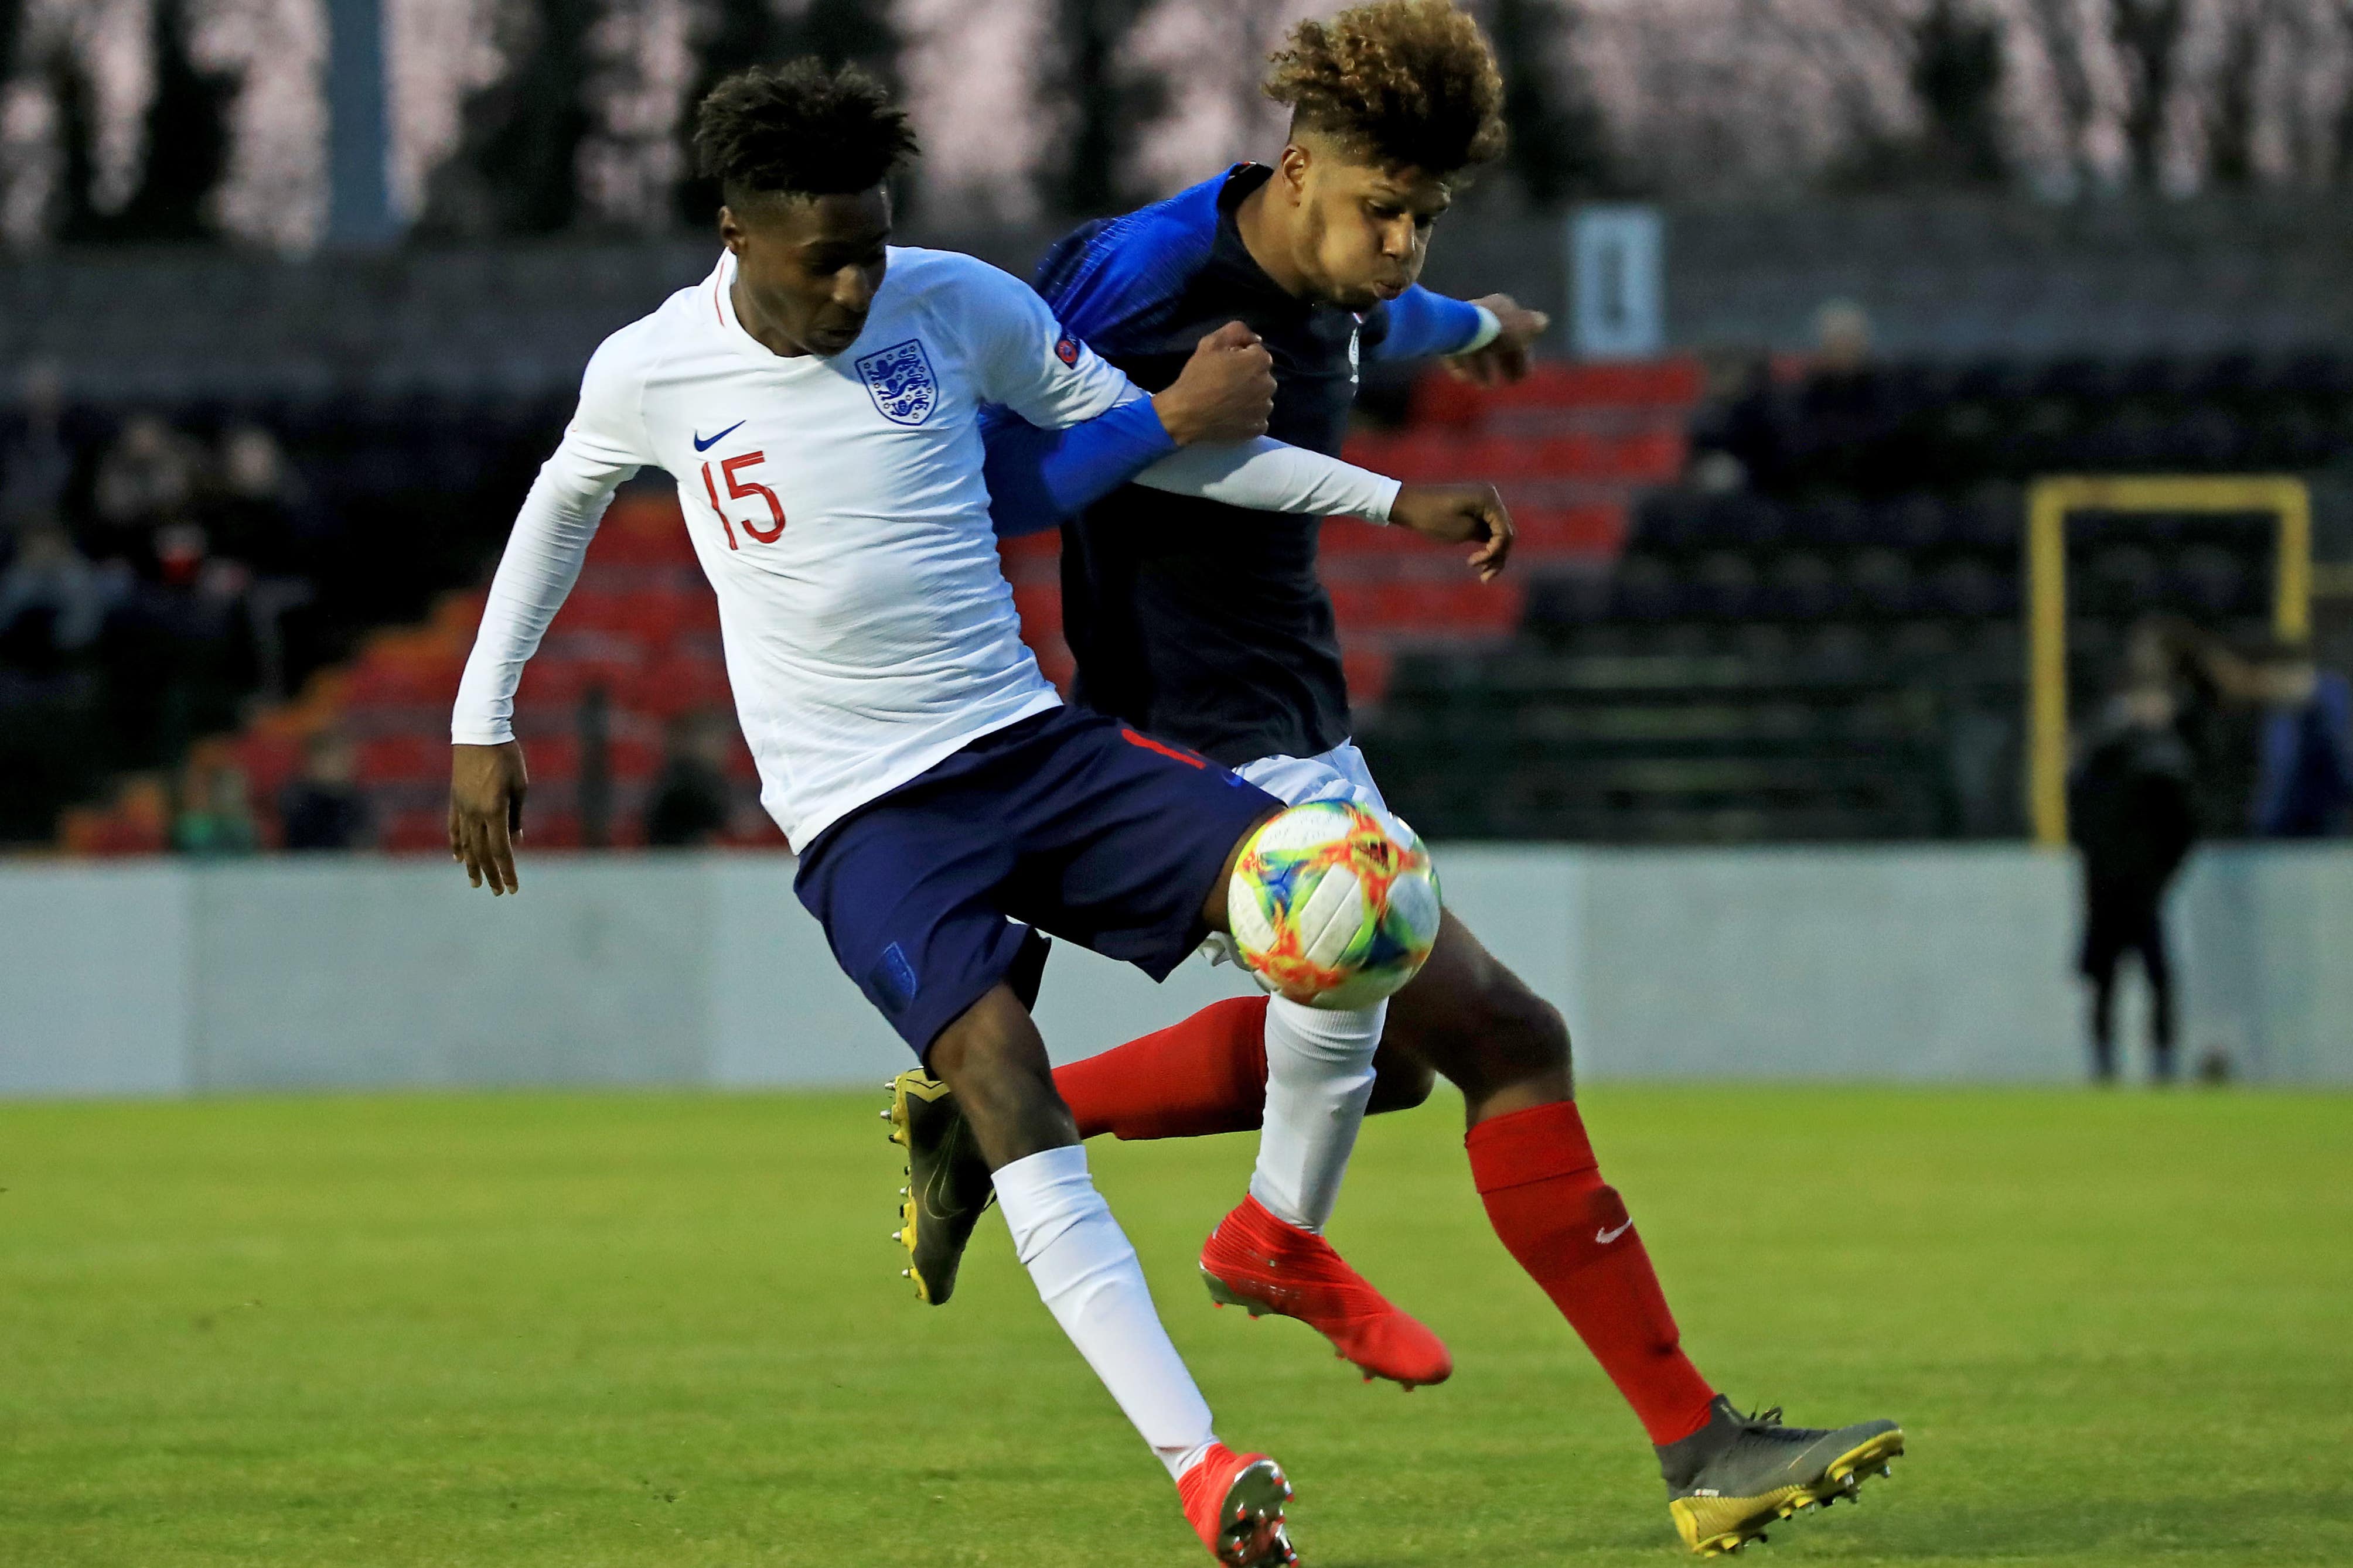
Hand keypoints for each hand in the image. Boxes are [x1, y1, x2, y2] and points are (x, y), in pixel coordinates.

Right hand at [449, 740, 528, 894]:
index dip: (507, 871)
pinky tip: (459, 858)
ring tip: (476, 883)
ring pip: (465, 844)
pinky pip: (454, 828)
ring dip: (472, 866)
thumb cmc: (506, 757)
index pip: (501, 851)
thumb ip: (516, 817)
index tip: (512, 888)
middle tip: (496, 892)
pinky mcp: (455, 800)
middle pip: (482, 853)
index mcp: (495, 811)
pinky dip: (457, 845)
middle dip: (491, 874)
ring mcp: (462, 807)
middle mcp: (475, 814)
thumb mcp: (520, 786)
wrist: (478, 733)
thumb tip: (516, 841)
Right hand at [1152, 321, 1274, 444]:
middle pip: (1261, 375)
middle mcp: (1269, 385)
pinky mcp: (1258, 428)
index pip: (1257, 352)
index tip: (1225, 364)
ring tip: (1228, 400)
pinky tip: (1233, 415)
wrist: (1185, 414)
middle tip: (1225, 382)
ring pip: (1261, 398)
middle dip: (1248, 376)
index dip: (1240, 356)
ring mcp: (1264, 409)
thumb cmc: (1198, 376)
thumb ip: (1237, 331)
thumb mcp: (1211, 342)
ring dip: (1250, 396)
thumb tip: (1256, 339)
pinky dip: (1249, 416)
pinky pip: (1258, 418)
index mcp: (1260, 362)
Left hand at [1389, 483, 1513, 579]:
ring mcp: (1484, 501)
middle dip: (1497, 556)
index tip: (1473, 564)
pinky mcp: (1476, 509)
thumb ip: (1486, 537)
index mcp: (1489, 499)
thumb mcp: (1461, 531)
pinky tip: (1477, 562)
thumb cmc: (1432, 517)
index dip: (1495, 552)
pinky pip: (1487, 529)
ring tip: (1482, 576)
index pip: (1505, 532)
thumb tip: (1501, 542)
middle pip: (1506, 533)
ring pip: (1498, 533)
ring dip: (1493, 554)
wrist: (1408, 504)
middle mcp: (1491, 496)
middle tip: (1484, 578)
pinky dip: (1485, 545)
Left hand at [1445, 294, 1549, 386]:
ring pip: (1476, 349)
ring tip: (1484, 387)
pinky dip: (1461, 367)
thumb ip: (1531, 327)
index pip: (1517, 332)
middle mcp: (1483, 313)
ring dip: (1482, 370)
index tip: (1523, 377)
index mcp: (1502, 307)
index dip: (1522, 356)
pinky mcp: (1445, 335)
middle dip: (1505, 363)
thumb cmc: (1497, 328)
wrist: (1463, 327)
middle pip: (1496, 343)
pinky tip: (1463, 379)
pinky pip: (1455, 352)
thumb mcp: (1521, 328)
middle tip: (1510, 383)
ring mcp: (1463, 324)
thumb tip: (1543, 321)